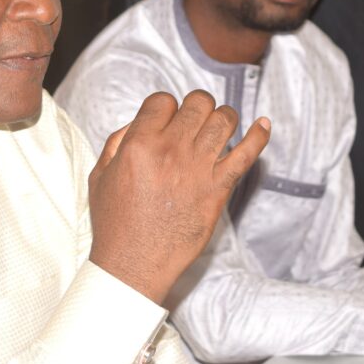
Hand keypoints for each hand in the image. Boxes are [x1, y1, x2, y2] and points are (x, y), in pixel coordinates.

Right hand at [87, 90, 270, 303]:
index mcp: (139, 144)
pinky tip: (263, 124)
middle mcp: (171, 150)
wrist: (135, 263)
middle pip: (197, 103)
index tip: (166, 119)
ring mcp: (198, 168)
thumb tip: (139, 123)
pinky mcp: (218, 188)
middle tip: (194, 120)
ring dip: (223, 117)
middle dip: (197, 106)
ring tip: (219, 125)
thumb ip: (117, 142)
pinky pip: (247, 153)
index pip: (163, 100)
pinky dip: (259, 135)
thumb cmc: (115, 222)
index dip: (166, 106)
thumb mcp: (100, 175)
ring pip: (223, 120)